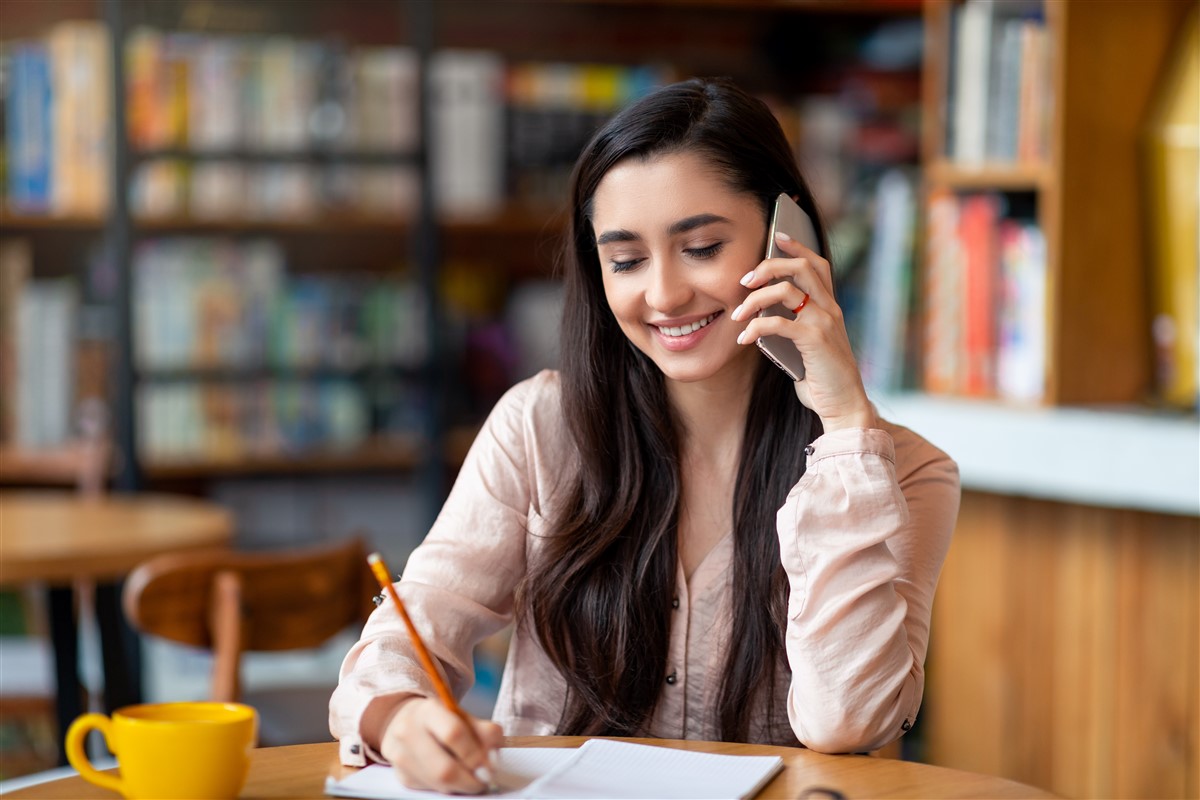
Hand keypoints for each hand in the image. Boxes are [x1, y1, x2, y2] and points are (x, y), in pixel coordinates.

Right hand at [378, 697, 503, 793]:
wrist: (408, 721)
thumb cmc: (443, 719)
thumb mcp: (465, 716)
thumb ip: (485, 732)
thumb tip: (492, 761)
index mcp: (428, 710)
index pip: (453, 734)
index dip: (475, 754)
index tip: (489, 766)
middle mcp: (408, 732)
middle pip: (444, 769)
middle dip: (470, 780)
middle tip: (484, 780)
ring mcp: (401, 756)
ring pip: (438, 783)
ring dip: (461, 785)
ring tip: (472, 777)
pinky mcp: (402, 776)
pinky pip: (432, 789)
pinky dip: (449, 787)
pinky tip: (455, 776)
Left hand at [732, 231, 876, 431]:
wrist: (844, 406)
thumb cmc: (822, 379)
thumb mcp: (806, 347)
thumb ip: (791, 326)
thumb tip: (760, 315)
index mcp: (830, 308)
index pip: (818, 264)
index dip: (798, 247)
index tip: (777, 235)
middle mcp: (830, 309)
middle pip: (801, 267)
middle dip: (769, 266)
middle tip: (744, 280)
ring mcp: (825, 323)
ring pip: (786, 290)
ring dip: (755, 298)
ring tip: (737, 315)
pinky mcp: (815, 341)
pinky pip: (778, 323)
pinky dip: (755, 327)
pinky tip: (743, 339)